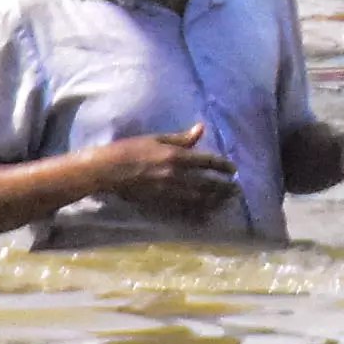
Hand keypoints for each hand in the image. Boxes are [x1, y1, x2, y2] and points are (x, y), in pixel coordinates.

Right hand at [86, 126, 239, 218]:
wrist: (106, 171)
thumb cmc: (129, 150)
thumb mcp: (156, 139)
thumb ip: (181, 138)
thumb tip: (201, 128)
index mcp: (176, 156)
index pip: (209, 162)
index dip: (224, 166)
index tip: (233, 170)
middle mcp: (176, 176)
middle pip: (209, 184)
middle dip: (226, 187)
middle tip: (237, 189)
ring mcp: (169, 193)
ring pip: (201, 200)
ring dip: (217, 201)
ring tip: (228, 201)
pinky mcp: (160, 205)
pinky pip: (185, 212)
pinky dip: (200, 214)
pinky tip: (209, 215)